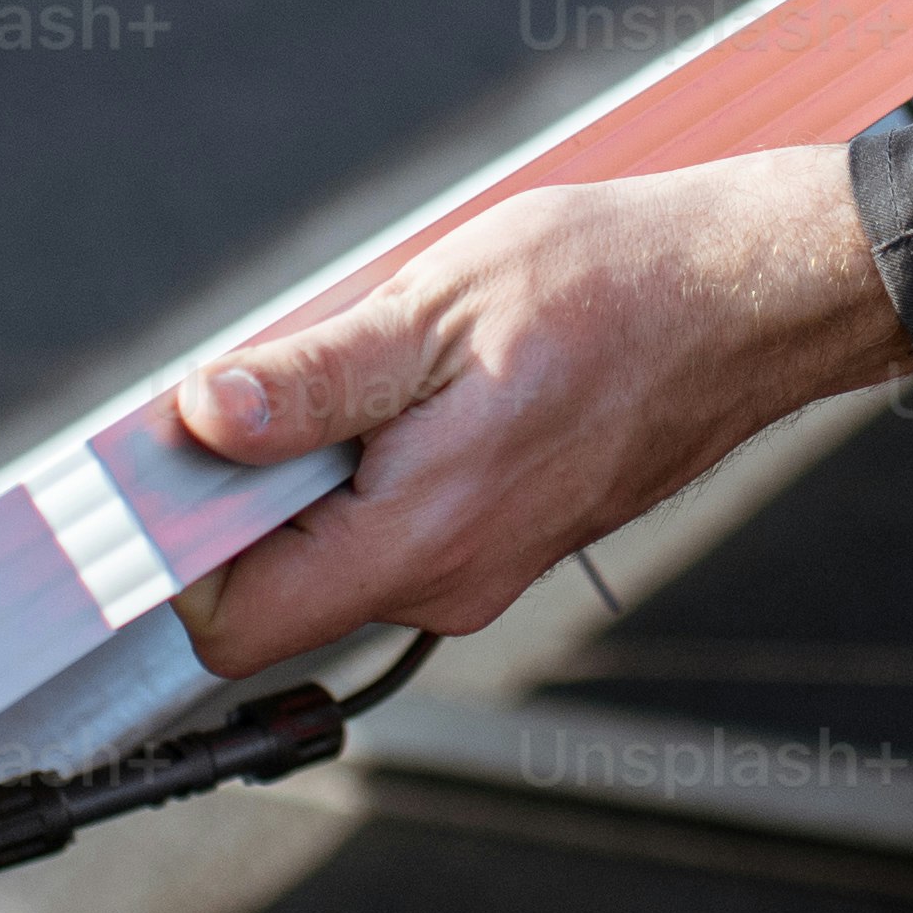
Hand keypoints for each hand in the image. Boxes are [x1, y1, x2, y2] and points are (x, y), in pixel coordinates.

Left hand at [164, 148, 912, 671]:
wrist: (751, 299)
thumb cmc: (618, 287)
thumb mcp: (435, 305)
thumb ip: (309, 378)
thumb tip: (200, 419)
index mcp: (419, 539)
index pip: (232, 625)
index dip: (173, 549)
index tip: (162, 461)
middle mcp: (448, 582)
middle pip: (273, 588)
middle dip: (242, 491)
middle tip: (274, 379)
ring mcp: (480, 569)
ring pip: (332, 548)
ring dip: (311, 468)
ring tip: (378, 362)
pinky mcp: (503, 539)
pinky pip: (392, 525)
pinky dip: (370, 463)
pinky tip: (422, 378)